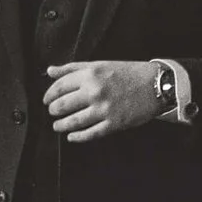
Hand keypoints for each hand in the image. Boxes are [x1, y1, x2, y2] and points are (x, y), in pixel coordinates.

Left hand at [42, 59, 164, 144]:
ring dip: (61, 125)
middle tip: (52, 113)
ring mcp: (104, 109)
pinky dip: (77, 137)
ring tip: (58, 126)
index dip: (49, 95)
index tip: (46, 100)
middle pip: (63, 105)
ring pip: (73, 122)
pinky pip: (90, 134)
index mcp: (90, 75)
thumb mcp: (100, 64)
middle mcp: (95, 91)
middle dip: (54, 111)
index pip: (59, 87)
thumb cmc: (127, 73)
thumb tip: (50, 71)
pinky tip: (72, 137)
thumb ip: (73, 68)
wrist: (155, 84)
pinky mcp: (113, 124)